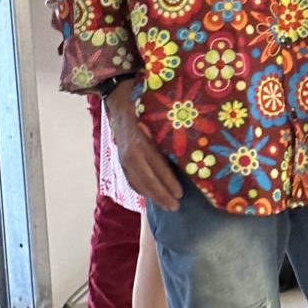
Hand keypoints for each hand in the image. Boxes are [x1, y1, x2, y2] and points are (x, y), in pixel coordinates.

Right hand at [105, 85, 182, 210]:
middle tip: (176, 207)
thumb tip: (189, 147)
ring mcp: (123, 158)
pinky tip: (150, 196)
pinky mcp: (120, 160)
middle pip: (147, 180)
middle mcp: (130, 153)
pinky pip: (130, 179)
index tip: (180, 194)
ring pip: (138, 182)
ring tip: (166, 206)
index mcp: (140, 142)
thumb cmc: (142, 104)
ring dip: (152, 196)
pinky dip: (141, 190)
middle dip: (161, 195)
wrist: (118, 100)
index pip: (156, 166)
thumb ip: (167, 132)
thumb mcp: (156, 115)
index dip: (168, 182)